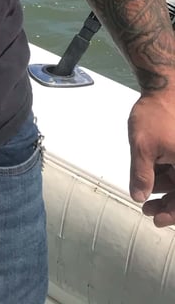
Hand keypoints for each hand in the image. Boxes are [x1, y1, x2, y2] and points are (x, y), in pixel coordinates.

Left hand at [128, 91, 174, 226]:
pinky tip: (150, 178)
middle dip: (167, 204)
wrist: (162, 89)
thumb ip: (141, 174)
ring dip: (164, 190)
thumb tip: (139, 196)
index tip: (157, 220)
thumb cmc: (155, 115)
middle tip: (147, 210)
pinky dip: (165, 176)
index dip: (173, 213)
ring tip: (144, 194)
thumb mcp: (143, 146)